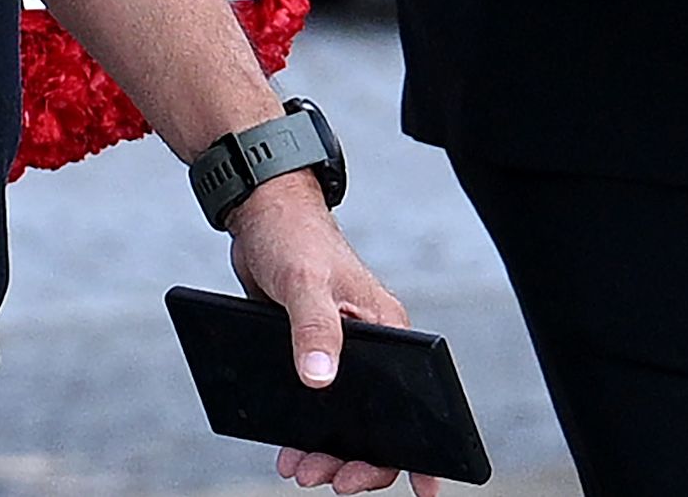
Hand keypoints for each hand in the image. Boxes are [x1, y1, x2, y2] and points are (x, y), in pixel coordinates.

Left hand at [225, 177, 434, 495]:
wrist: (262, 217)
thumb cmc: (294, 239)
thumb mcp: (303, 283)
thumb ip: (314, 330)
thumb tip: (319, 381)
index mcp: (391, 331)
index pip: (419, 400)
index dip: (424, 450)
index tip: (425, 488)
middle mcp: (376, 348)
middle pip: (383, 423)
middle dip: (362, 461)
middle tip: (329, 481)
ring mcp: (345, 355)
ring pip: (349, 421)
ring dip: (329, 453)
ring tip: (299, 471)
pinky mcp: (315, 355)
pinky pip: (319, 408)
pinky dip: (306, 434)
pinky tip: (287, 451)